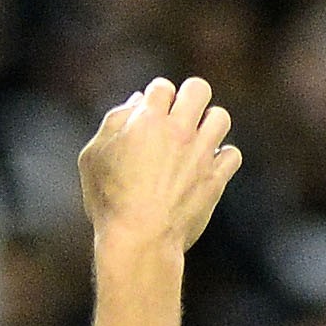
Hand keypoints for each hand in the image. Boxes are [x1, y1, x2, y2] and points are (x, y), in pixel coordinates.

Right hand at [75, 76, 240, 251]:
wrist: (140, 239)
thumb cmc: (109, 199)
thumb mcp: (93, 156)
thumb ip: (113, 122)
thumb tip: (137, 102)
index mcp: (147, 120)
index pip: (162, 86)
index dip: (155, 98)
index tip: (150, 114)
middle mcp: (178, 130)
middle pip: (198, 89)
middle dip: (189, 96)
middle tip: (179, 116)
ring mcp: (201, 154)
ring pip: (220, 117)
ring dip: (208, 124)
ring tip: (195, 139)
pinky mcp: (216, 178)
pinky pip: (232, 154)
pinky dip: (222, 157)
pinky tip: (206, 165)